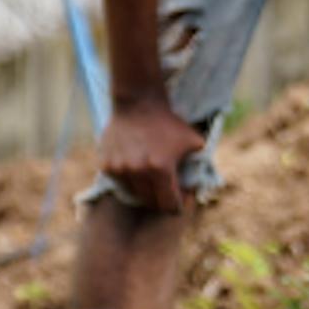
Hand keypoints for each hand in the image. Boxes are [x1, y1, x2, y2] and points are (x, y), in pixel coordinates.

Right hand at [93, 96, 204, 216]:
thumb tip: (202, 182)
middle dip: (163, 198)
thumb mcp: (194, 140)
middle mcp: (138, 172)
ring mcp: (120, 169)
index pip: (169, 206)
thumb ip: (200, 162)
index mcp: (161, 169)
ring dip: (146, 190)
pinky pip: (120, 183)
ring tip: (152, 176)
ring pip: (135, 194)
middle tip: (170, 187)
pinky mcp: (106, 165)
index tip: (184, 196)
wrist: (138, 103)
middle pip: (152, 203)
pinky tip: (136, 166)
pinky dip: (129, 180)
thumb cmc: (167, 122)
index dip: (180, 204)